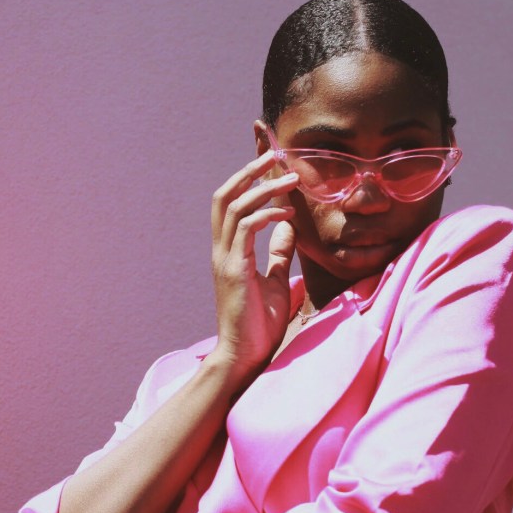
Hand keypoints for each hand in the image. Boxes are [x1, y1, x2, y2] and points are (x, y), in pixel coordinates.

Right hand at [208, 150, 299, 380]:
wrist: (245, 357)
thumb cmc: (258, 324)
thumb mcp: (275, 280)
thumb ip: (279, 253)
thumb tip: (290, 226)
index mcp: (229, 251)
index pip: (233, 204)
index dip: (246, 178)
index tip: (269, 160)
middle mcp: (221, 250)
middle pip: (224, 196)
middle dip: (248, 171)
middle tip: (274, 155)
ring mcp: (224, 259)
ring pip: (233, 206)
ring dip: (262, 187)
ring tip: (290, 178)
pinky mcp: (233, 270)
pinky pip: (246, 229)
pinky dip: (266, 215)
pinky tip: (287, 214)